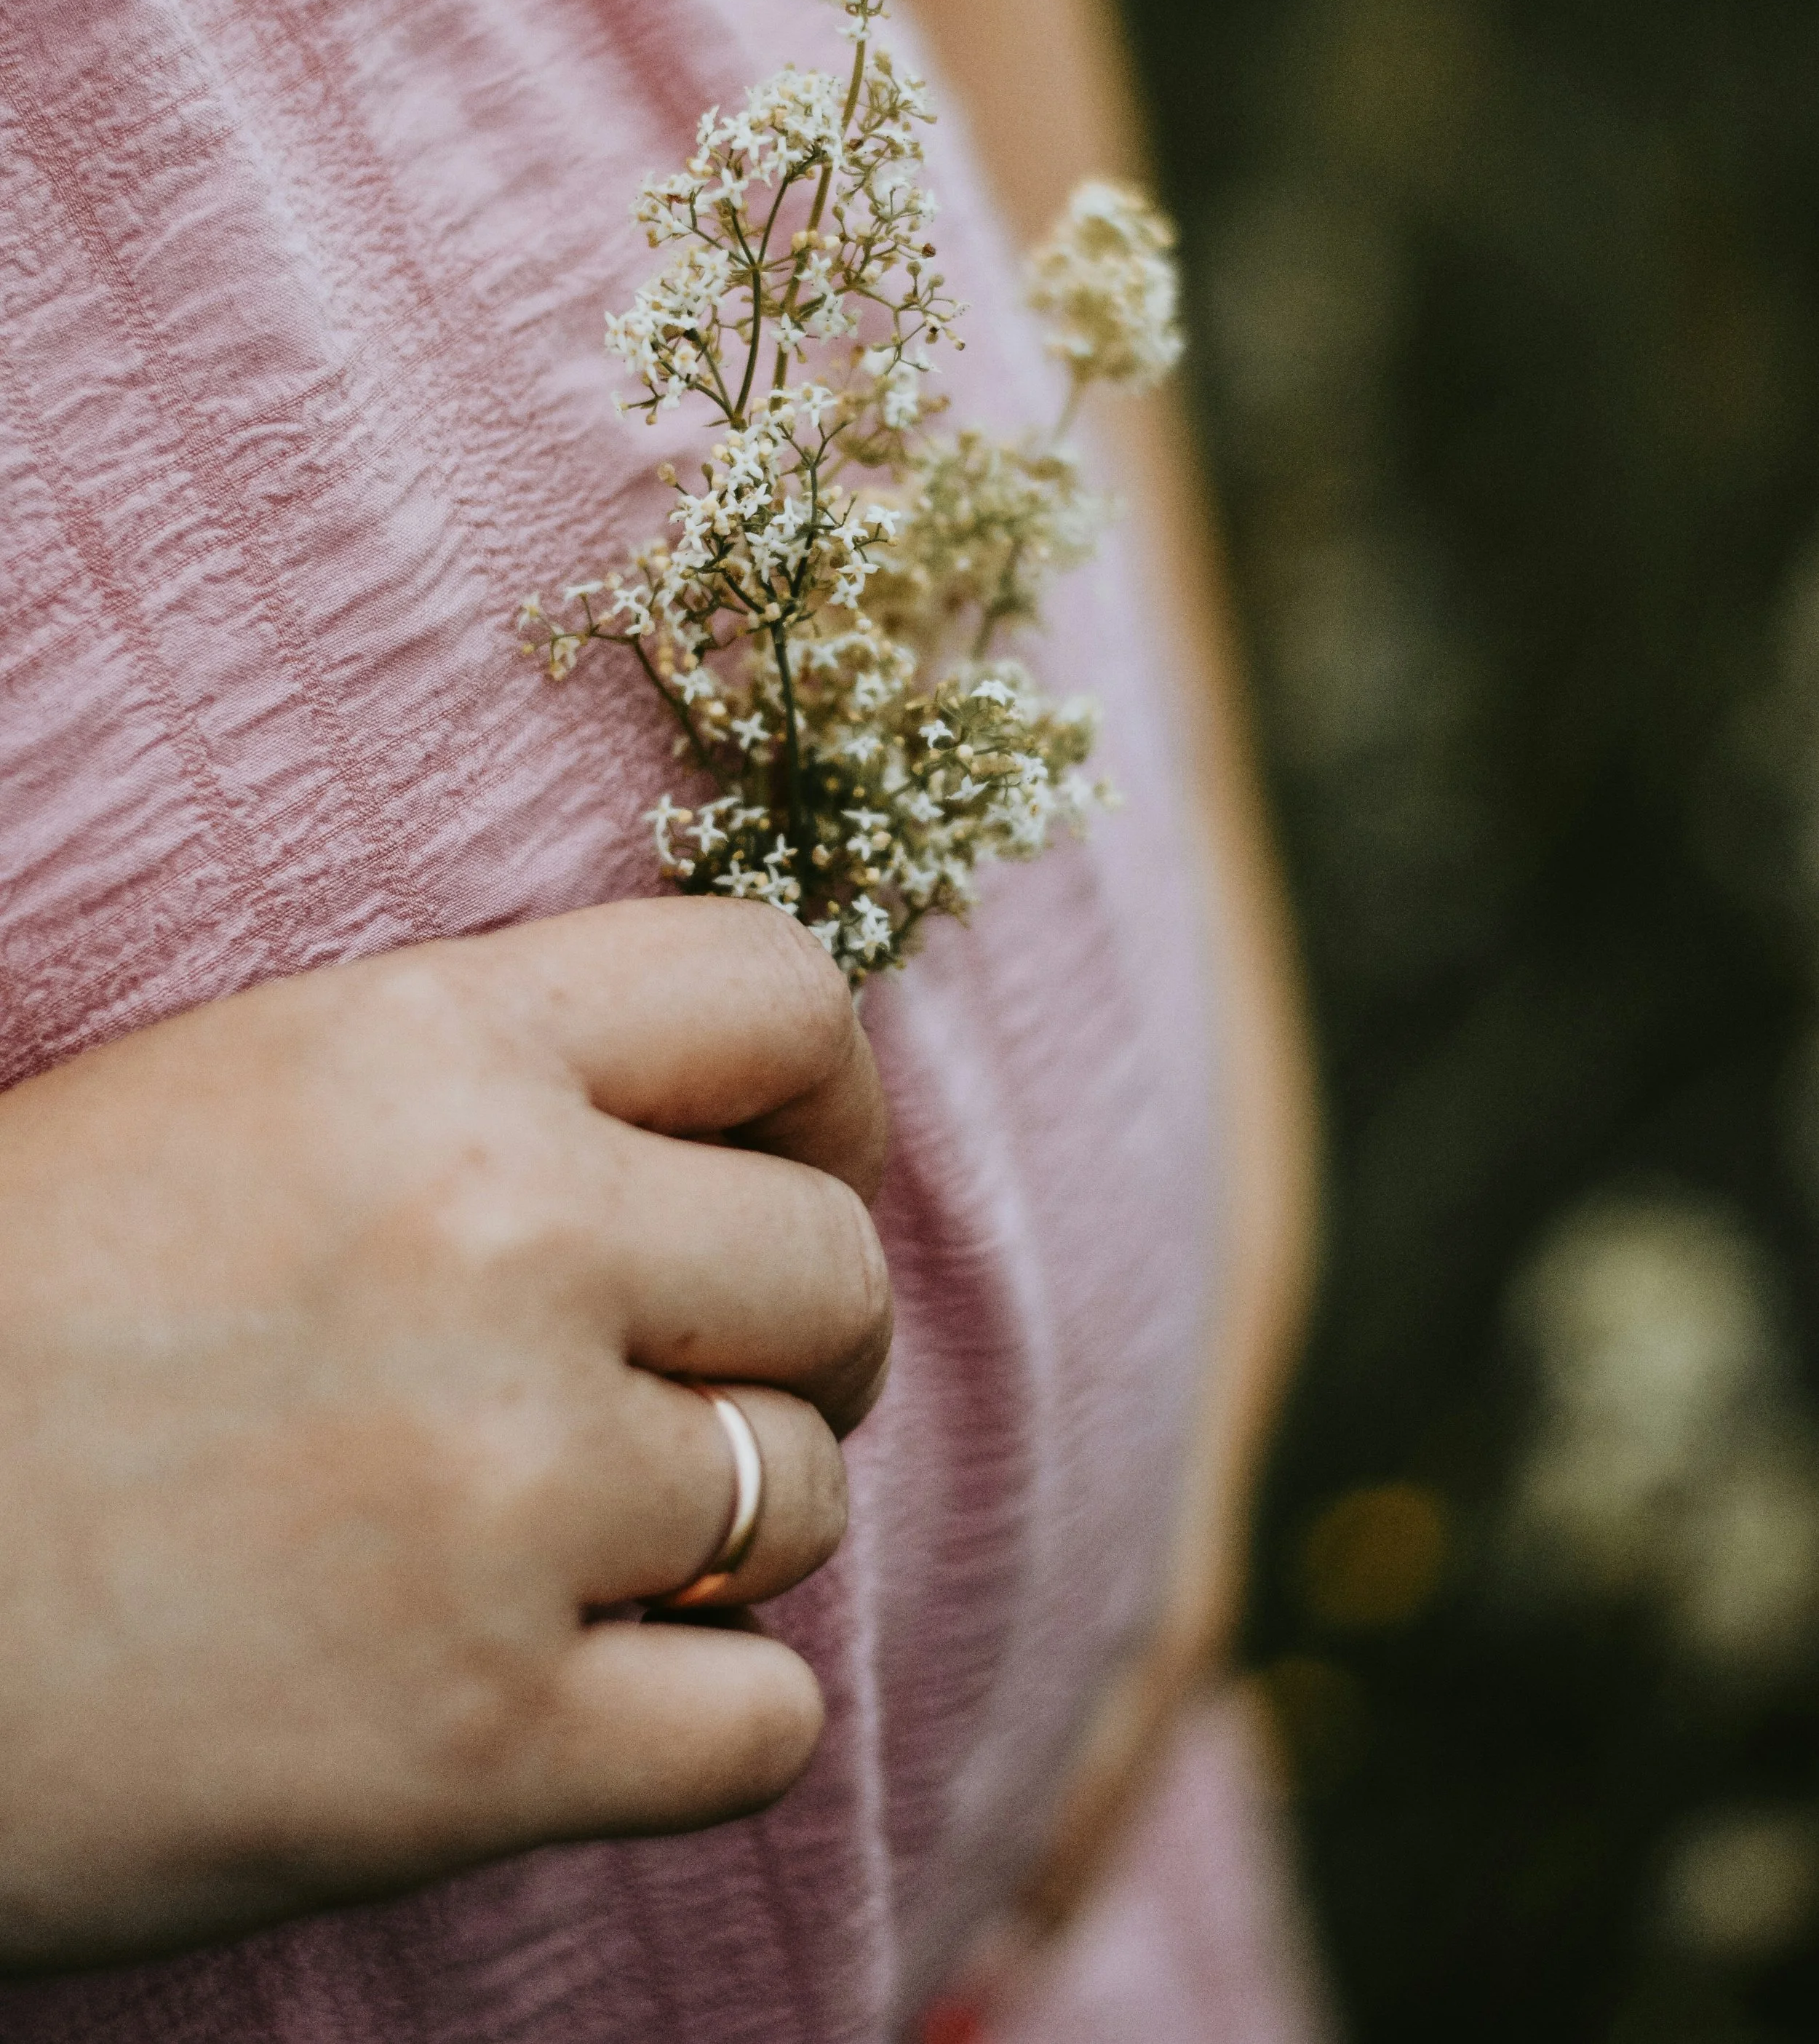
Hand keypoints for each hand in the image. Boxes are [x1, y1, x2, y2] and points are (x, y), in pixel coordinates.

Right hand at [0, 898, 890, 1975]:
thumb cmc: (6, 1328)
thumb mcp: (237, 1105)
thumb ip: (489, 1094)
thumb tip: (733, 1146)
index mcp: (424, 1050)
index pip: (779, 996)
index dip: (824, 1100)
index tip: (787, 1176)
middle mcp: (499, 1241)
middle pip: (832, 1269)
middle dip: (793, 1339)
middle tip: (685, 1394)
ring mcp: (503, 1500)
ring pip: (808, 1496)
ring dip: (720, 1536)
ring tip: (553, 1547)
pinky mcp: (481, 1745)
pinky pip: (766, 1720)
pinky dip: (699, 1718)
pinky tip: (570, 1692)